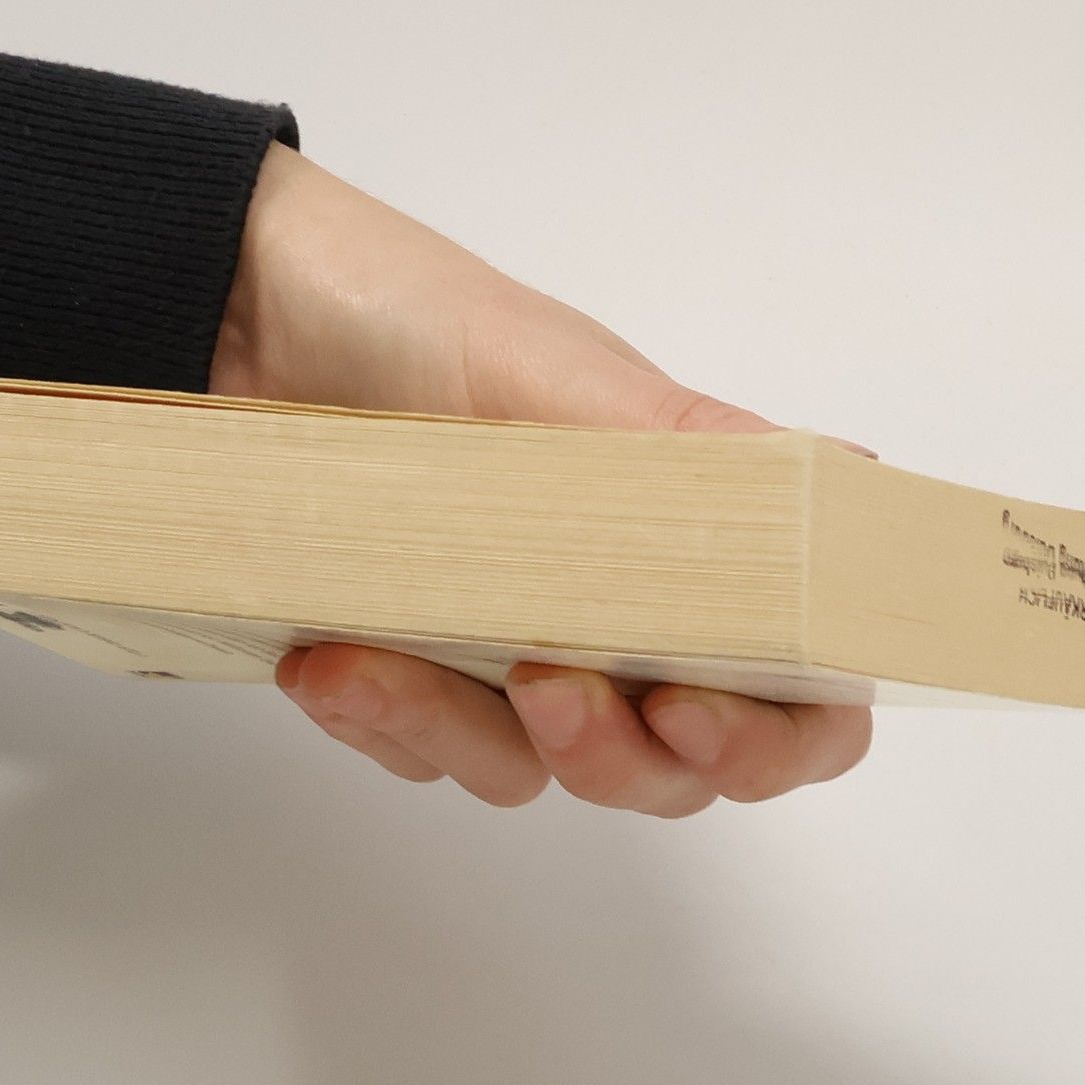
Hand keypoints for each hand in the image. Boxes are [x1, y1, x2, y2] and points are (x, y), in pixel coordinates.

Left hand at [210, 145, 872, 816]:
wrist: (236, 312)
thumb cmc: (409, 314)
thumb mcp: (549, 369)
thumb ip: (687, 451)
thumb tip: (849, 481)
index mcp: (690, 537)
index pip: (796, 689)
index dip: (772, 734)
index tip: (695, 710)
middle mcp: (616, 609)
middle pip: (674, 768)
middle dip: (617, 756)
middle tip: (546, 690)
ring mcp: (507, 648)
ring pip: (532, 772)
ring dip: (461, 732)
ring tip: (372, 657)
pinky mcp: (409, 670)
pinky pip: (420, 752)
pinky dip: (378, 719)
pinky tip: (322, 657)